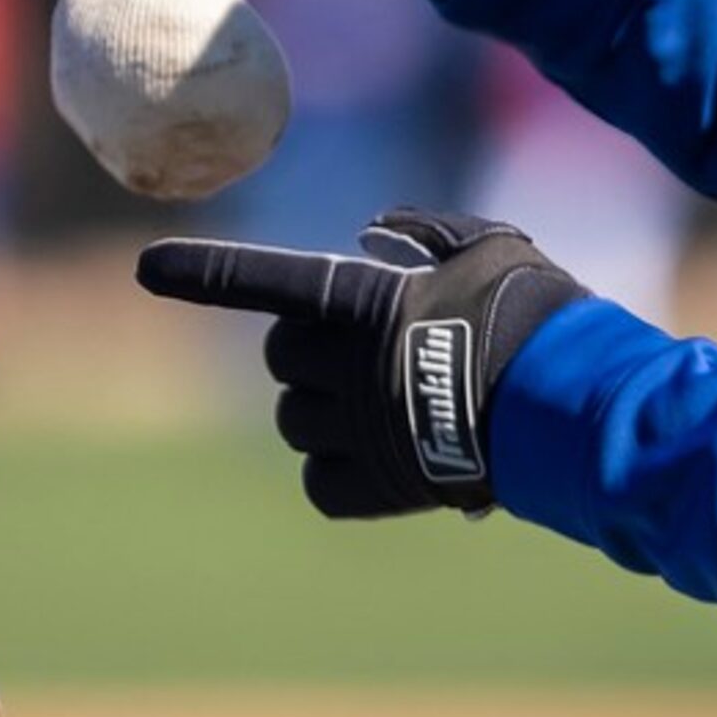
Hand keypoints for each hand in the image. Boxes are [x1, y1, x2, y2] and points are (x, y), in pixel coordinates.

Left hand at [136, 209, 585, 516]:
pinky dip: (337, 472)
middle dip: (305, 350)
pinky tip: (380, 456)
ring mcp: (358, 428)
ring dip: (321, 409)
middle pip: (280, 356)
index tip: (145, 266)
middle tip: (360, 350)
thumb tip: (378, 234)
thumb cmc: (536, 311)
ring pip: (293, 421)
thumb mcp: (488, 244)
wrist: (571, 405)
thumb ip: (429, 232)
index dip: (201, 272)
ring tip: (382, 404)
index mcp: (362, 301)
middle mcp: (345, 364)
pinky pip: (319, 482)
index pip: (263, 280)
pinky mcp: (378, 485)